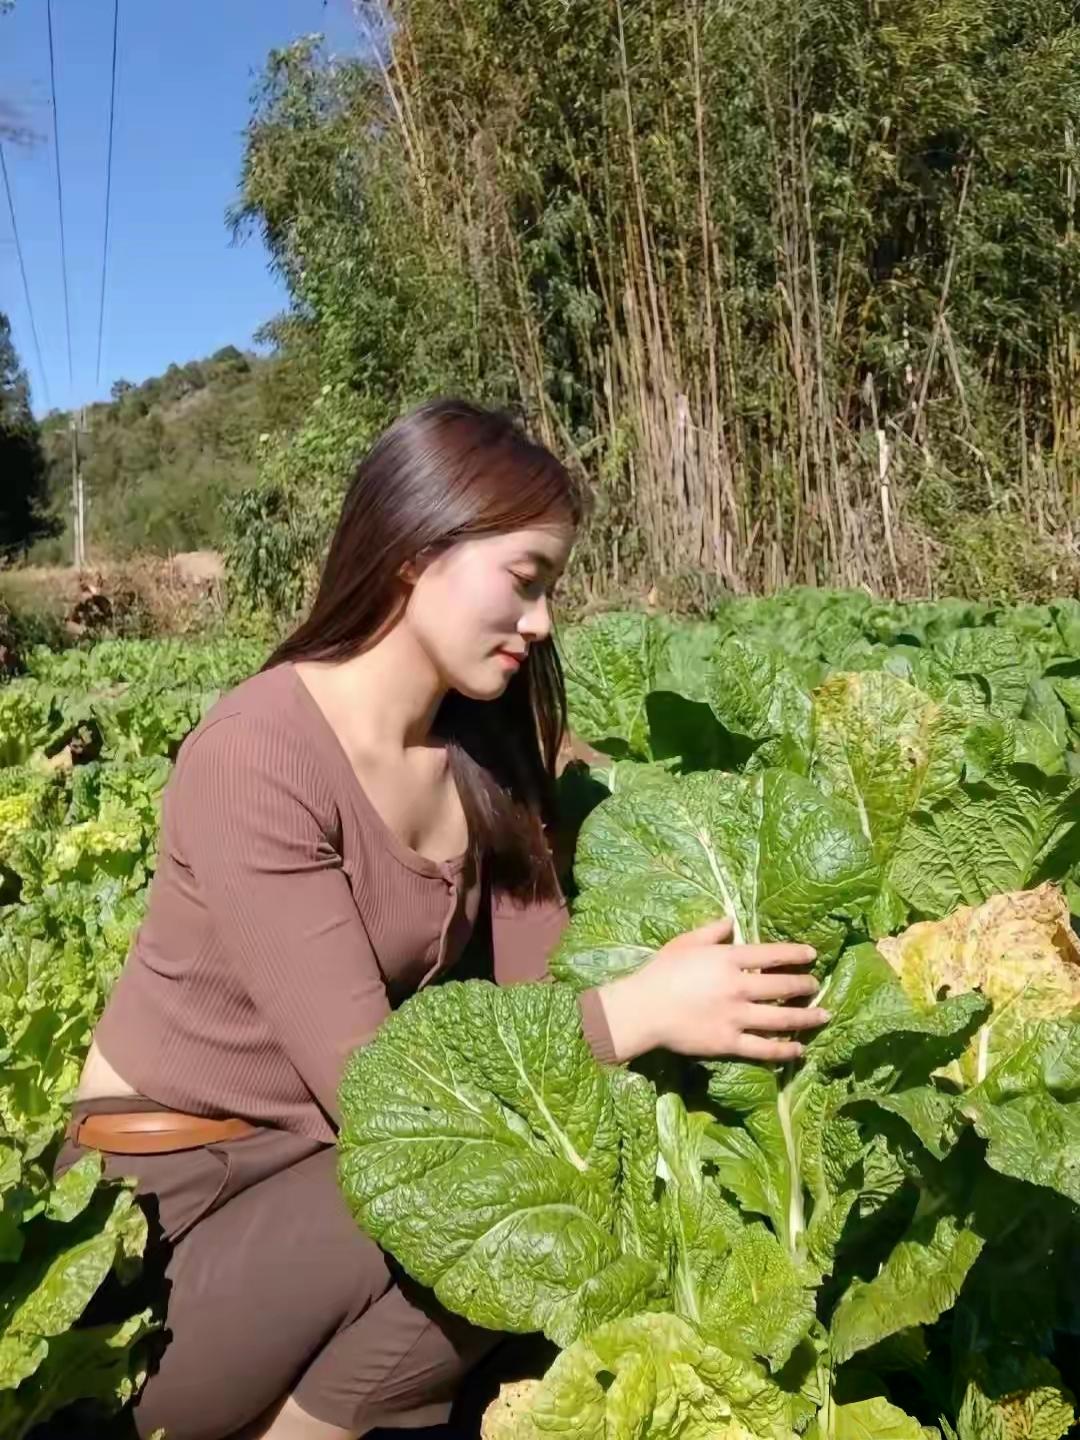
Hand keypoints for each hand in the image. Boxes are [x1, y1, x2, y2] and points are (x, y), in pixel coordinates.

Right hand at [595, 918, 827, 1063]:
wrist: (642, 1010)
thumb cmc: (660, 972)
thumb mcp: (685, 943)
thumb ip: (711, 931)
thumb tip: (731, 920)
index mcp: (727, 959)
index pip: (771, 954)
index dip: (795, 953)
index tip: (812, 954)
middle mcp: (738, 987)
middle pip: (782, 985)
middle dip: (804, 985)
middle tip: (816, 986)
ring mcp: (736, 1016)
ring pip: (781, 1017)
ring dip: (806, 1016)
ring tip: (823, 1015)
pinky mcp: (729, 1042)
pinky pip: (764, 1048)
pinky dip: (785, 1049)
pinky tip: (800, 1049)